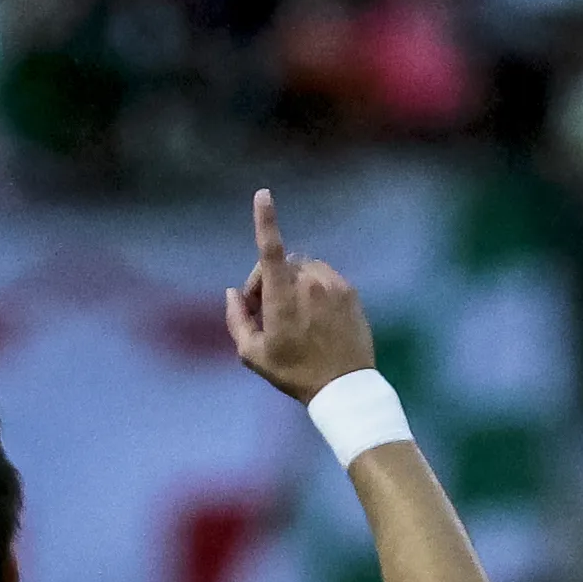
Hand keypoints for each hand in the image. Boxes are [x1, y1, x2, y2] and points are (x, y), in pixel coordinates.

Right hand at [222, 189, 378, 402]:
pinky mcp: (350, 291)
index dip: (265, 220)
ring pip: (304, 269)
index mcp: (283, 296)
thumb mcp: (253, 356)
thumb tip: (232, 293)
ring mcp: (333, 285)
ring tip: (292, 315)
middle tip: (265, 312)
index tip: (263, 194)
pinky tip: (315, 317)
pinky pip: (325, 278)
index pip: (271, 250)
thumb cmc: (294, 373)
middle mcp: (310, 283)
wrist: (344, 387)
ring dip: (293, 282)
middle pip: (281, 264)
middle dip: (268, 280)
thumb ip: (237, 320)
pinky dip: (314, 288)